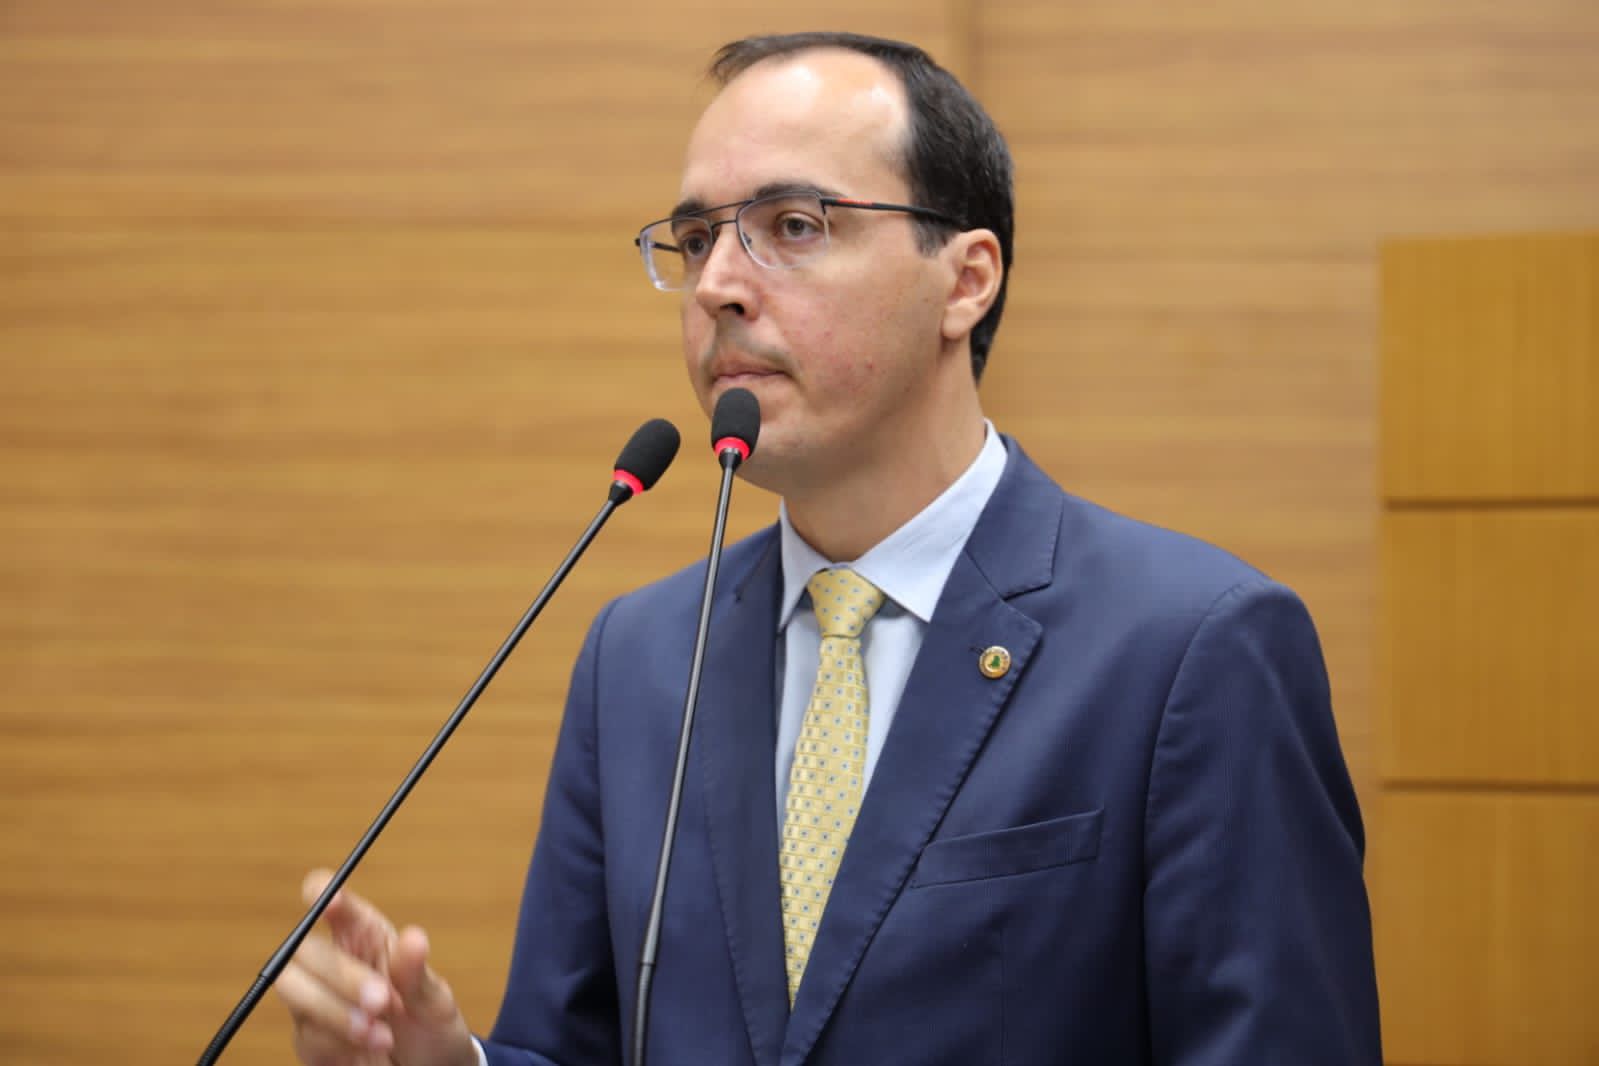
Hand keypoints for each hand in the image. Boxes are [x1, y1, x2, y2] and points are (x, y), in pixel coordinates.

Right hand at [275, 870, 477, 1065]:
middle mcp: (335, 964)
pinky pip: (306, 1035)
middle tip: (382, 1001)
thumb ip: (417, 974)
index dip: (323, 893)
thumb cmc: (430, 1025)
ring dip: (337, 1013)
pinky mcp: (311, 1040)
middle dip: (340, 976)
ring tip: (383, 1036)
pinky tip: (368, 1051)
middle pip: (305, 951)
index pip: (331, 901)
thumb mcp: (435, 1000)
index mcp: (365, 937)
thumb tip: (414, 938)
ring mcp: (317, 1001)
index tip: (333, 903)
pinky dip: (337, 1043)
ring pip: (295, 991)